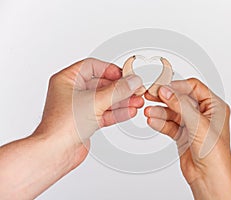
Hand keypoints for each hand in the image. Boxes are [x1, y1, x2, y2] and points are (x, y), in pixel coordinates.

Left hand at [0, 58, 144, 198]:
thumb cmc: (62, 126)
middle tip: (135, 89)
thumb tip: (132, 81)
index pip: (92, 67)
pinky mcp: (86, 121)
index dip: (110, 69)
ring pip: (105, 99)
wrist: (56, 152)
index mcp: (67, 80)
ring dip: (122, 100)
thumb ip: (117, 90)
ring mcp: (79, 107)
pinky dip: (117, 112)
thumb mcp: (95, 101)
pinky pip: (105, 113)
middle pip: (102, 84)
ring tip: (137, 101)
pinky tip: (129, 111)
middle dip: (120, 88)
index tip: (126, 75)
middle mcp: (72, 92)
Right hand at [144, 78, 230, 199]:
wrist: (209, 177)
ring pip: (173, 112)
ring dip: (160, 111)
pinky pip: (170, 124)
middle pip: (181, 99)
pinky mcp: (183, 134)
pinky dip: (161, 122)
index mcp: (214, 106)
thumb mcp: (198, 124)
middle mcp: (204, 114)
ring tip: (149, 111)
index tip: (162, 87)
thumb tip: (166, 91)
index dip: (177, 86)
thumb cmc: (215, 154)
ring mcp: (193, 124)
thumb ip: (180, 105)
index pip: (194, 88)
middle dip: (165, 97)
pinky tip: (152, 121)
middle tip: (150, 95)